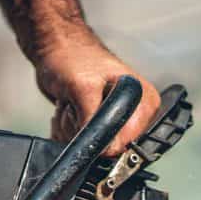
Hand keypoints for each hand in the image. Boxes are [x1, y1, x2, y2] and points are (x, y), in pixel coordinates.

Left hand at [34, 38, 161, 155]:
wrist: (56, 50)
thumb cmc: (72, 58)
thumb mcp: (83, 88)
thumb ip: (95, 120)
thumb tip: (104, 150)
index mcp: (144, 102)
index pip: (130, 141)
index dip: (105, 140)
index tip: (86, 121)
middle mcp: (135, 114)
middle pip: (108, 148)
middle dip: (84, 132)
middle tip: (76, 106)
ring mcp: (116, 121)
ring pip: (90, 148)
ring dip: (71, 129)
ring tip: (71, 104)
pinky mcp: (99, 126)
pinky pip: (81, 145)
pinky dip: (66, 131)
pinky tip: (67, 110)